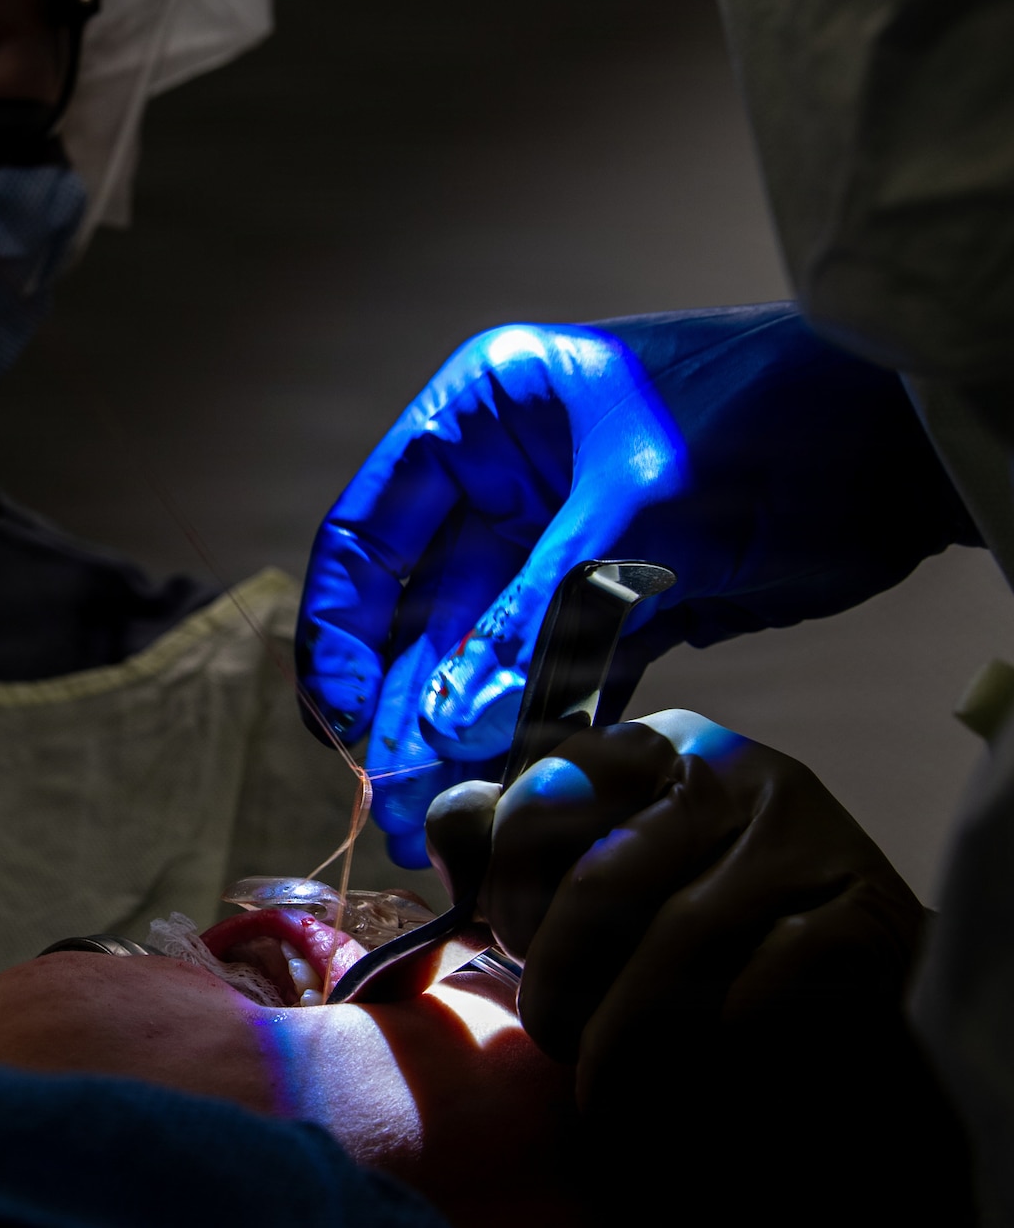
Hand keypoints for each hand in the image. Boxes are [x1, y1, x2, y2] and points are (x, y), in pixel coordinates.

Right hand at [296, 302, 972, 864]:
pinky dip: (536, 736)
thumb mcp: (635, 510)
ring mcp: (558, 547)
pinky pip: (554, 681)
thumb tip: (443, 729)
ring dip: (463, 741)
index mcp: (481, 419)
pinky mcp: (620, 604)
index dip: (340, 635)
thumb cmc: (765, 420)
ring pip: (481, 660)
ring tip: (441, 827)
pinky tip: (514, 799)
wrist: (905, 433)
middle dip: (404, 712)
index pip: (366, 534)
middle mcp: (503, 483)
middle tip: (396, 807)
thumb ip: (534, 619)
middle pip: (418, 612)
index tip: (345, 726)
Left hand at [480, 711, 920, 1085]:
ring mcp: (800, 838)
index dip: (507, 883)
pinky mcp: (857, 913)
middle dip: (557, 974)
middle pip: (601, 880)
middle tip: (548, 1026)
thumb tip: (450, 848)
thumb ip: (511, 836)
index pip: (542, 795)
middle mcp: (727, 772)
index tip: (506, 939)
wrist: (852, 968)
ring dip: (621, 1034)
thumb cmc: (692, 911)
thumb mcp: (596, 851)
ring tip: (597, 1080)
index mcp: (649, 747)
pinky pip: (754, 991)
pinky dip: (705, 1049)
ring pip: (674, 943)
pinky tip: (681, 1080)